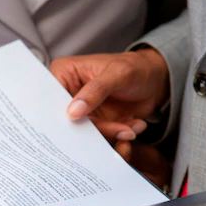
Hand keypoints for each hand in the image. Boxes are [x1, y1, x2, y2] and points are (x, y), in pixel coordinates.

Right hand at [48, 48, 169, 157]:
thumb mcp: (117, 74)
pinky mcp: (95, 124)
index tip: (74, 125)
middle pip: (67, 120)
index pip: (51, 98)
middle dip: (92, 128)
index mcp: (64, 74)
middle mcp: (68, 94)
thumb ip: (95, 91)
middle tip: (114, 130)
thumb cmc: (134, 67)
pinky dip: (118, 135)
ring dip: (110, 133)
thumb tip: (73, 112)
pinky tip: (132, 126)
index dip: (58, 114)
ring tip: (129, 127)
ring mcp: (82, 112)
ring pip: (86, 133)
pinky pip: (100, 138)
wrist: (155, 81)